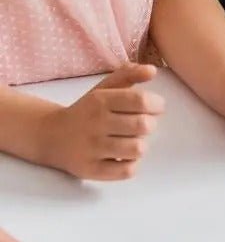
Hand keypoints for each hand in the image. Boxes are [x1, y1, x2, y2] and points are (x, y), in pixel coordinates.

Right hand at [38, 64, 163, 179]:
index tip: (156, 107)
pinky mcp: (90, 170)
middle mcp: (95, 123)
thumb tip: (152, 70)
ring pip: (138, 149)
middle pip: (143, 125)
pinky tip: (124, 156)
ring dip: (141, 144)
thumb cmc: (88, 110)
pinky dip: (132, 164)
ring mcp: (91, 148)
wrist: (51, 135)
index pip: (141, 101)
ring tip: (132, 140)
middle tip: (142, 124)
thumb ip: (129, 74)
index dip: (157, 104)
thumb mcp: (105, 87)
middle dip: (150, 124)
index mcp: (100, 100)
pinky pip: (127, 171)